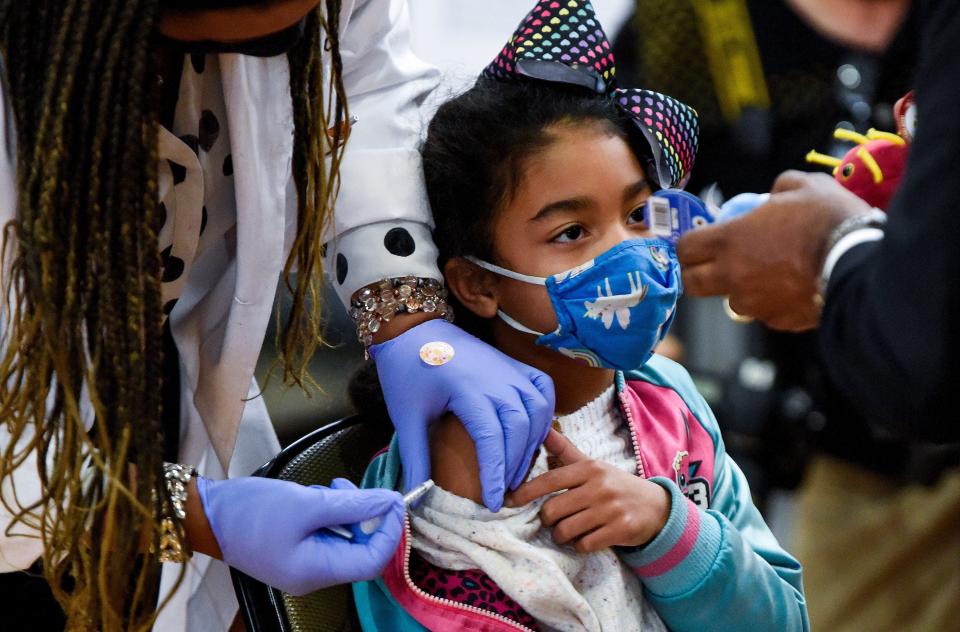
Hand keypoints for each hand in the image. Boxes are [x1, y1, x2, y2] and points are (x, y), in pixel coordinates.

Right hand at [196, 476, 402, 595]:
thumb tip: (390, 501)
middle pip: (360, 548)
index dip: (389, 531)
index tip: (393, 498)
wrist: (204, 513)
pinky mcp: (294, 548)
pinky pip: (325, 532)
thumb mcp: (305, 503)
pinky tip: (313, 494)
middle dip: (363, 515)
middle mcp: (313, 574)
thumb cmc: (252, 511)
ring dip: (344, 508)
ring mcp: (303, 562)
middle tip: (348, 486)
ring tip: (327, 487)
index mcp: (316, 571)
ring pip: (344, 537)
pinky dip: (328, 511)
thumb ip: (351, 504)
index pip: (373, 561)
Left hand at [369, 318, 554, 510]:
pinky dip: (545, 413)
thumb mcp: (406, 416)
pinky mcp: (515, 364)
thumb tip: (415, 496)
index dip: (495, 473)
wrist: (414, 331)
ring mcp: (509, 368)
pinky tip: (535, 434)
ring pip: (537, 410)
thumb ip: (416, 456)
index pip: (491, 438)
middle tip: (504, 493)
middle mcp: (497, 377)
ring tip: (517, 472)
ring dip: (532, 444)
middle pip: (519, 427)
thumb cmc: (408, 373)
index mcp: (468, 389)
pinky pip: (543, 389)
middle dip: (514, 465)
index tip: (494, 501)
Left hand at [507, 430, 669, 551]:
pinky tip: (588, 538)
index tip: (508, 501)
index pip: (549, 480)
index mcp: (588, 468)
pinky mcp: (620, 530)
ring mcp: (610, 509)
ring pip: (565, 530)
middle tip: (555, 519)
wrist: (656, 506)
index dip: (525, 492)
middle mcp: (599, 486)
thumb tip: (541, 428)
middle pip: (552, 510)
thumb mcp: (592, 465)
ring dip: (562, 535)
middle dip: (548, 520)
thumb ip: (564, 450)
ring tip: (570, 530)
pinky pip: (584, 545)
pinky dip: (580, 545)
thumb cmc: (614, 485)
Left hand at [678, 171, 869, 330]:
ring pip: (732, 301)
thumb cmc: (829, 219)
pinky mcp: (777, 321)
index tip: (699, 242)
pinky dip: (773, 303)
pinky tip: (795, 288)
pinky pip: (765, 313)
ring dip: (741, 290)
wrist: (859, 263)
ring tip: (769, 274)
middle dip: (698, 274)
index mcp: (730, 240)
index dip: (688, 245)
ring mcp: (754, 303)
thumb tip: (774, 195)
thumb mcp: (804, 185)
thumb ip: (779, 188)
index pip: (685, 249)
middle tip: (716, 264)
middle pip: (692, 284)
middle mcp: (733, 276)